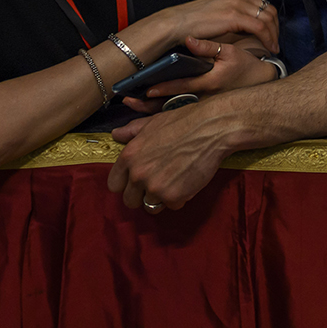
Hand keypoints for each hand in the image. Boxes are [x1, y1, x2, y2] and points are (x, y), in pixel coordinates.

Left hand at [107, 97, 240, 211]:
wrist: (212, 128)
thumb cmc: (184, 121)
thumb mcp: (153, 122)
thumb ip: (132, 131)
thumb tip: (116, 134)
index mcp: (129, 156)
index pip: (114, 185)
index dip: (126, 184)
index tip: (137, 182)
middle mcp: (138, 174)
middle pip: (130, 201)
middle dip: (142, 195)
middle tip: (159, 183)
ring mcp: (155, 187)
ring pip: (151, 205)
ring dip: (162, 197)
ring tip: (176, 180)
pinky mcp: (174, 196)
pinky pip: (172, 205)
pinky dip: (180, 197)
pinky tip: (188, 181)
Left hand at [120, 37, 277, 113]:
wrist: (262, 84)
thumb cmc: (246, 67)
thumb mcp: (231, 53)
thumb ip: (209, 47)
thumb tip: (190, 39)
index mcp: (209, 83)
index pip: (181, 87)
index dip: (163, 88)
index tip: (146, 89)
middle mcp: (202, 99)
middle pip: (171, 105)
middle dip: (148, 106)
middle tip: (129, 101)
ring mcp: (201, 107)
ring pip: (172, 113)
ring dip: (151, 112)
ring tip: (133, 107)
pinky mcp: (202, 112)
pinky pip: (178, 116)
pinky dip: (162, 116)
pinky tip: (148, 113)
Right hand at [155, 0, 279, 57]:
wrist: (177, 23)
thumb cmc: (193, 21)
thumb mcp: (218, 10)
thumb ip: (233, 11)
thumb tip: (246, 23)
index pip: (262, 3)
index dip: (270, 18)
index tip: (271, 32)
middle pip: (268, 9)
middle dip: (275, 27)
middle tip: (275, 41)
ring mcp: (237, 3)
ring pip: (268, 18)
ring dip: (274, 34)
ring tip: (273, 46)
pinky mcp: (235, 16)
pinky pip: (260, 27)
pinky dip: (268, 38)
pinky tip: (269, 47)